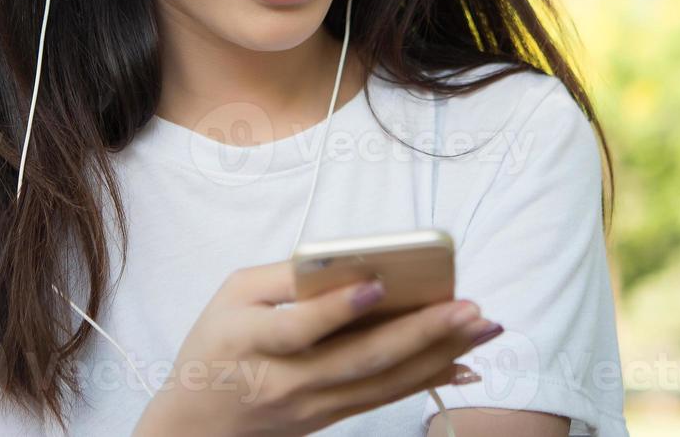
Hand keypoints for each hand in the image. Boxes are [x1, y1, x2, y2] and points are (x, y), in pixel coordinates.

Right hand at [131, 260, 499, 436]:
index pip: (297, 327)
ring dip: (439, 354)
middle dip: (420, 331)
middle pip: (358, 358)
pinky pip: (385, 398)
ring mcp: (312, 405)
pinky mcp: (330, 417)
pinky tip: (463, 363)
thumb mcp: (232, 296)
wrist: (197, 425)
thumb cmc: (216, 344)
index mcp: (250, 339)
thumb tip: (348, 260)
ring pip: (382, 381)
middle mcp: (285, 379)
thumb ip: (283, 276)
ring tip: (482, 327)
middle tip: (470, 308)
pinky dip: (427, 379)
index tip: (378, 285)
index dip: (337, 308)